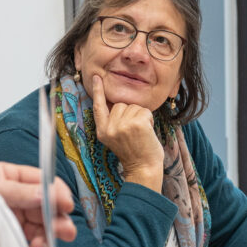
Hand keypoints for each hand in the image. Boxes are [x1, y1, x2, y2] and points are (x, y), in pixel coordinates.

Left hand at [0, 162, 75, 246]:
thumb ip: (18, 191)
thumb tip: (45, 193)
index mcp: (13, 177)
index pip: (44, 182)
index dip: (58, 193)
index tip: (66, 205)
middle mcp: (18, 196)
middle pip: (47, 205)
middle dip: (58, 218)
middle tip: (66, 231)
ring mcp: (16, 216)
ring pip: (43, 224)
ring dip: (49, 235)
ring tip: (45, 246)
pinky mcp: (12, 234)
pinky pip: (33, 239)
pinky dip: (38, 245)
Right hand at [92, 75, 163, 191]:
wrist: (144, 169)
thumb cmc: (133, 153)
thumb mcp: (115, 138)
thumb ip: (113, 122)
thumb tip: (117, 102)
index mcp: (102, 131)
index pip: (98, 107)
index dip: (98, 91)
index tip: (96, 77)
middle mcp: (110, 128)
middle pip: (120, 104)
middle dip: (130, 113)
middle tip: (134, 131)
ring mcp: (123, 126)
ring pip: (133, 106)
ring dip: (141, 116)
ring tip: (141, 133)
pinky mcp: (137, 124)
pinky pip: (145, 111)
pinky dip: (149, 119)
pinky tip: (147, 132)